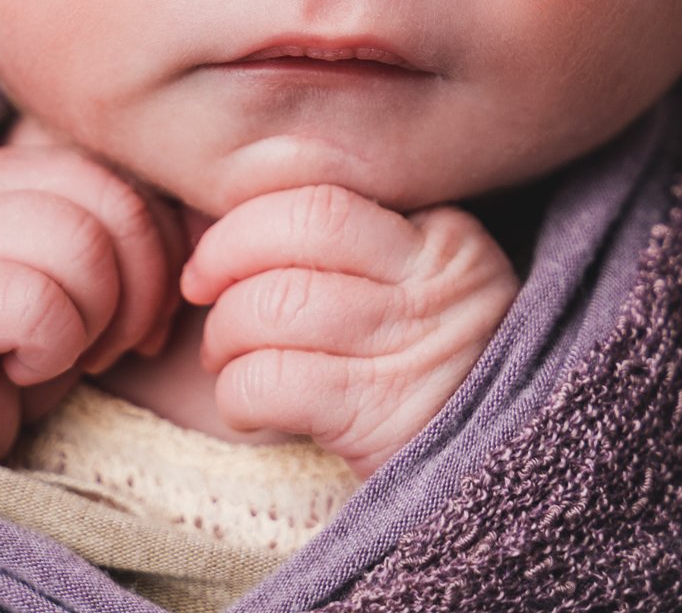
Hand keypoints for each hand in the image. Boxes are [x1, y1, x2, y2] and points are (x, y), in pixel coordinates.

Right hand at [0, 114, 190, 461]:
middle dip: (137, 293)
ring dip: (92, 325)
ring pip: (81, 247)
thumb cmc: (27, 355)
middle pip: (116, 206)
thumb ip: (137, 234)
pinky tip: (15, 370)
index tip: (149, 321)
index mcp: (29, 162)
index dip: (163, 257)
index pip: (135, 178)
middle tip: (108, 347)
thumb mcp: (99, 280)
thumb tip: (212, 229)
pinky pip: (37, 306)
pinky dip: (49, 354)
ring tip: (57, 356)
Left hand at [180, 185, 520, 480]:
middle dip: (225, 255)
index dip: (250, 215)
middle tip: (201, 291)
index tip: (214, 250)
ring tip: (223, 355)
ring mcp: (418, 347)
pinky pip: (274, 380)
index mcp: (443, 235)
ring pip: (279, 302)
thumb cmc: (414, 374)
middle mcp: (440, 282)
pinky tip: (246, 405)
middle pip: (302, 230)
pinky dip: (236, 391)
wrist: (481, 486)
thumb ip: (342, 244)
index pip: (327, 194)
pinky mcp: (386, 418)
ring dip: (224, 332)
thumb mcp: (407, 289)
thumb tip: (223, 213)